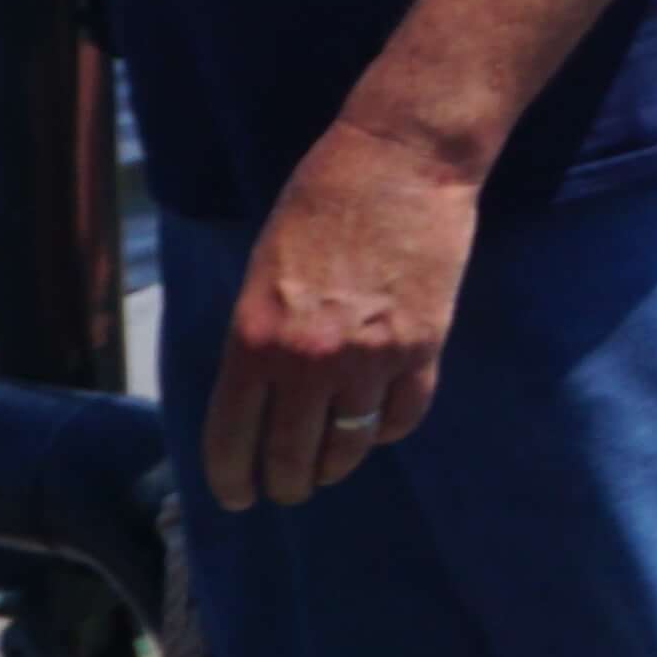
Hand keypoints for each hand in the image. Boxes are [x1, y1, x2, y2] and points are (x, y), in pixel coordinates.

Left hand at [204, 122, 482, 507]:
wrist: (401, 161)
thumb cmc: (320, 202)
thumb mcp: (261, 274)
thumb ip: (256, 339)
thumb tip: (259, 398)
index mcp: (253, 338)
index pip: (232, 437)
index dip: (233, 478)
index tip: (239, 495)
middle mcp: (307, 359)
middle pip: (291, 454)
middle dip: (286, 482)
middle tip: (287, 489)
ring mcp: (370, 356)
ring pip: (348, 444)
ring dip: (336, 465)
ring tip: (331, 468)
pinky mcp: (423, 345)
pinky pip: (403, 415)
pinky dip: (387, 430)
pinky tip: (377, 428)